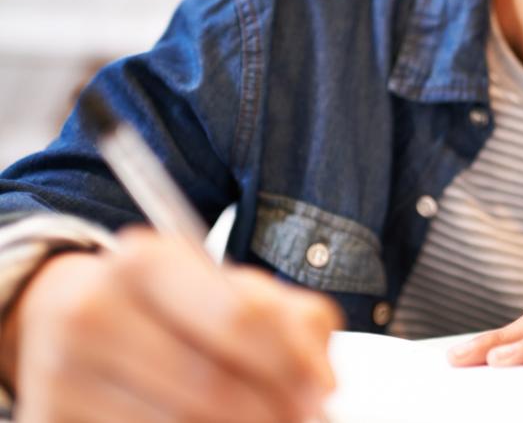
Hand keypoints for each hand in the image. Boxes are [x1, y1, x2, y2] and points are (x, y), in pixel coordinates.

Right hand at [0, 227, 342, 422]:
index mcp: (147, 260)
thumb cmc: (167, 301)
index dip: (294, 363)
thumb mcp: (227, 287)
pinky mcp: (51, 416)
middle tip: (307, 420)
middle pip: (212, 386)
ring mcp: (63, 369)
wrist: (61, 311)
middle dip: (274, 412)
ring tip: (271, 422)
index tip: (327, 391)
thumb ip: (290, 317)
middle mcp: (95, 310)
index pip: (240, 318)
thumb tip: (323, 383)